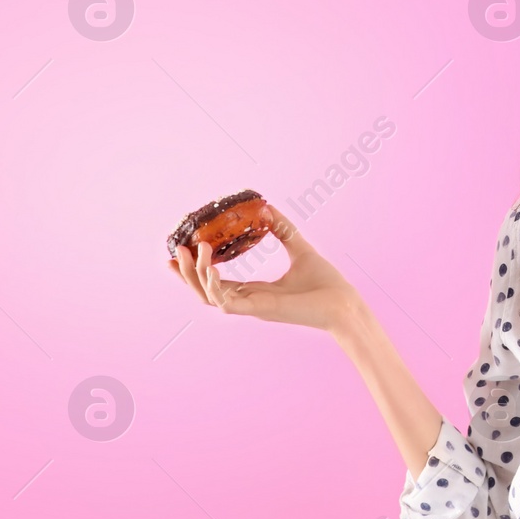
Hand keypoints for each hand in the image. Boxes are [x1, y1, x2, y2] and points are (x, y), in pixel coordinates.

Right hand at [166, 204, 359, 332]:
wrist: (345, 304)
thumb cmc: (326, 284)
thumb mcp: (300, 248)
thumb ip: (283, 230)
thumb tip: (268, 208)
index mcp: (255, 291)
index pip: (216, 283)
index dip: (197, 270)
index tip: (181, 252)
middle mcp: (249, 301)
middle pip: (204, 291)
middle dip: (185, 274)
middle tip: (174, 253)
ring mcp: (252, 308)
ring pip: (209, 297)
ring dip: (197, 275)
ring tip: (195, 251)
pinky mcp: (260, 311)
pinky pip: (226, 302)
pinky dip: (215, 286)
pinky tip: (212, 268)